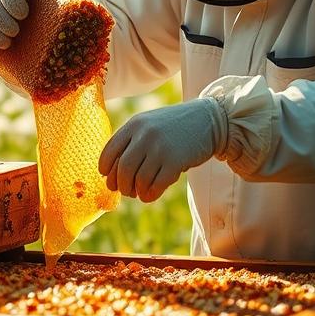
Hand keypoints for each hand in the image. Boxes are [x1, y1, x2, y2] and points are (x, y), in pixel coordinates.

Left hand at [99, 98, 223, 202]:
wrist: (208, 120)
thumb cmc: (173, 127)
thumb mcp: (148, 125)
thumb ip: (130, 142)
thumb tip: (110, 174)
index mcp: (134, 124)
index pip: (109, 152)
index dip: (105, 170)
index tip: (108, 178)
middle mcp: (145, 135)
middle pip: (122, 169)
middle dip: (121, 185)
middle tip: (126, 190)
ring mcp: (161, 148)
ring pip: (139, 180)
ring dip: (136, 192)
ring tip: (139, 193)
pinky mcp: (176, 161)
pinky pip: (156, 185)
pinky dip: (150, 194)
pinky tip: (150, 195)